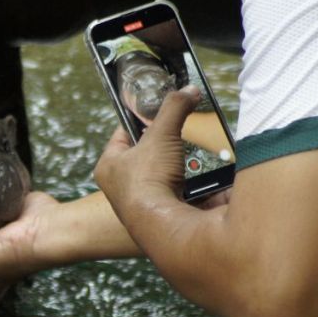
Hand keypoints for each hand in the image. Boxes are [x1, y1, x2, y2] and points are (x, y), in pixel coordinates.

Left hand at [95, 87, 200, 215]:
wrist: (161, 225)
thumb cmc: (146, 182)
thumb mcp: (161, 134)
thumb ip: (174, 108)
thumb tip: (188, 91)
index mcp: (108, 165)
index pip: (124, 133)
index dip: (142, 119)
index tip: (159, 110)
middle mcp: (122, 186)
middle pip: (149, 155)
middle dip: (170, 144)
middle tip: (184, 132)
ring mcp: (144, 203)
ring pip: (169, 174)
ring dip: (186, 164)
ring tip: (200, 152)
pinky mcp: (165, 215)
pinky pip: (184, 192)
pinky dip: (197, 184)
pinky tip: (208, 175)